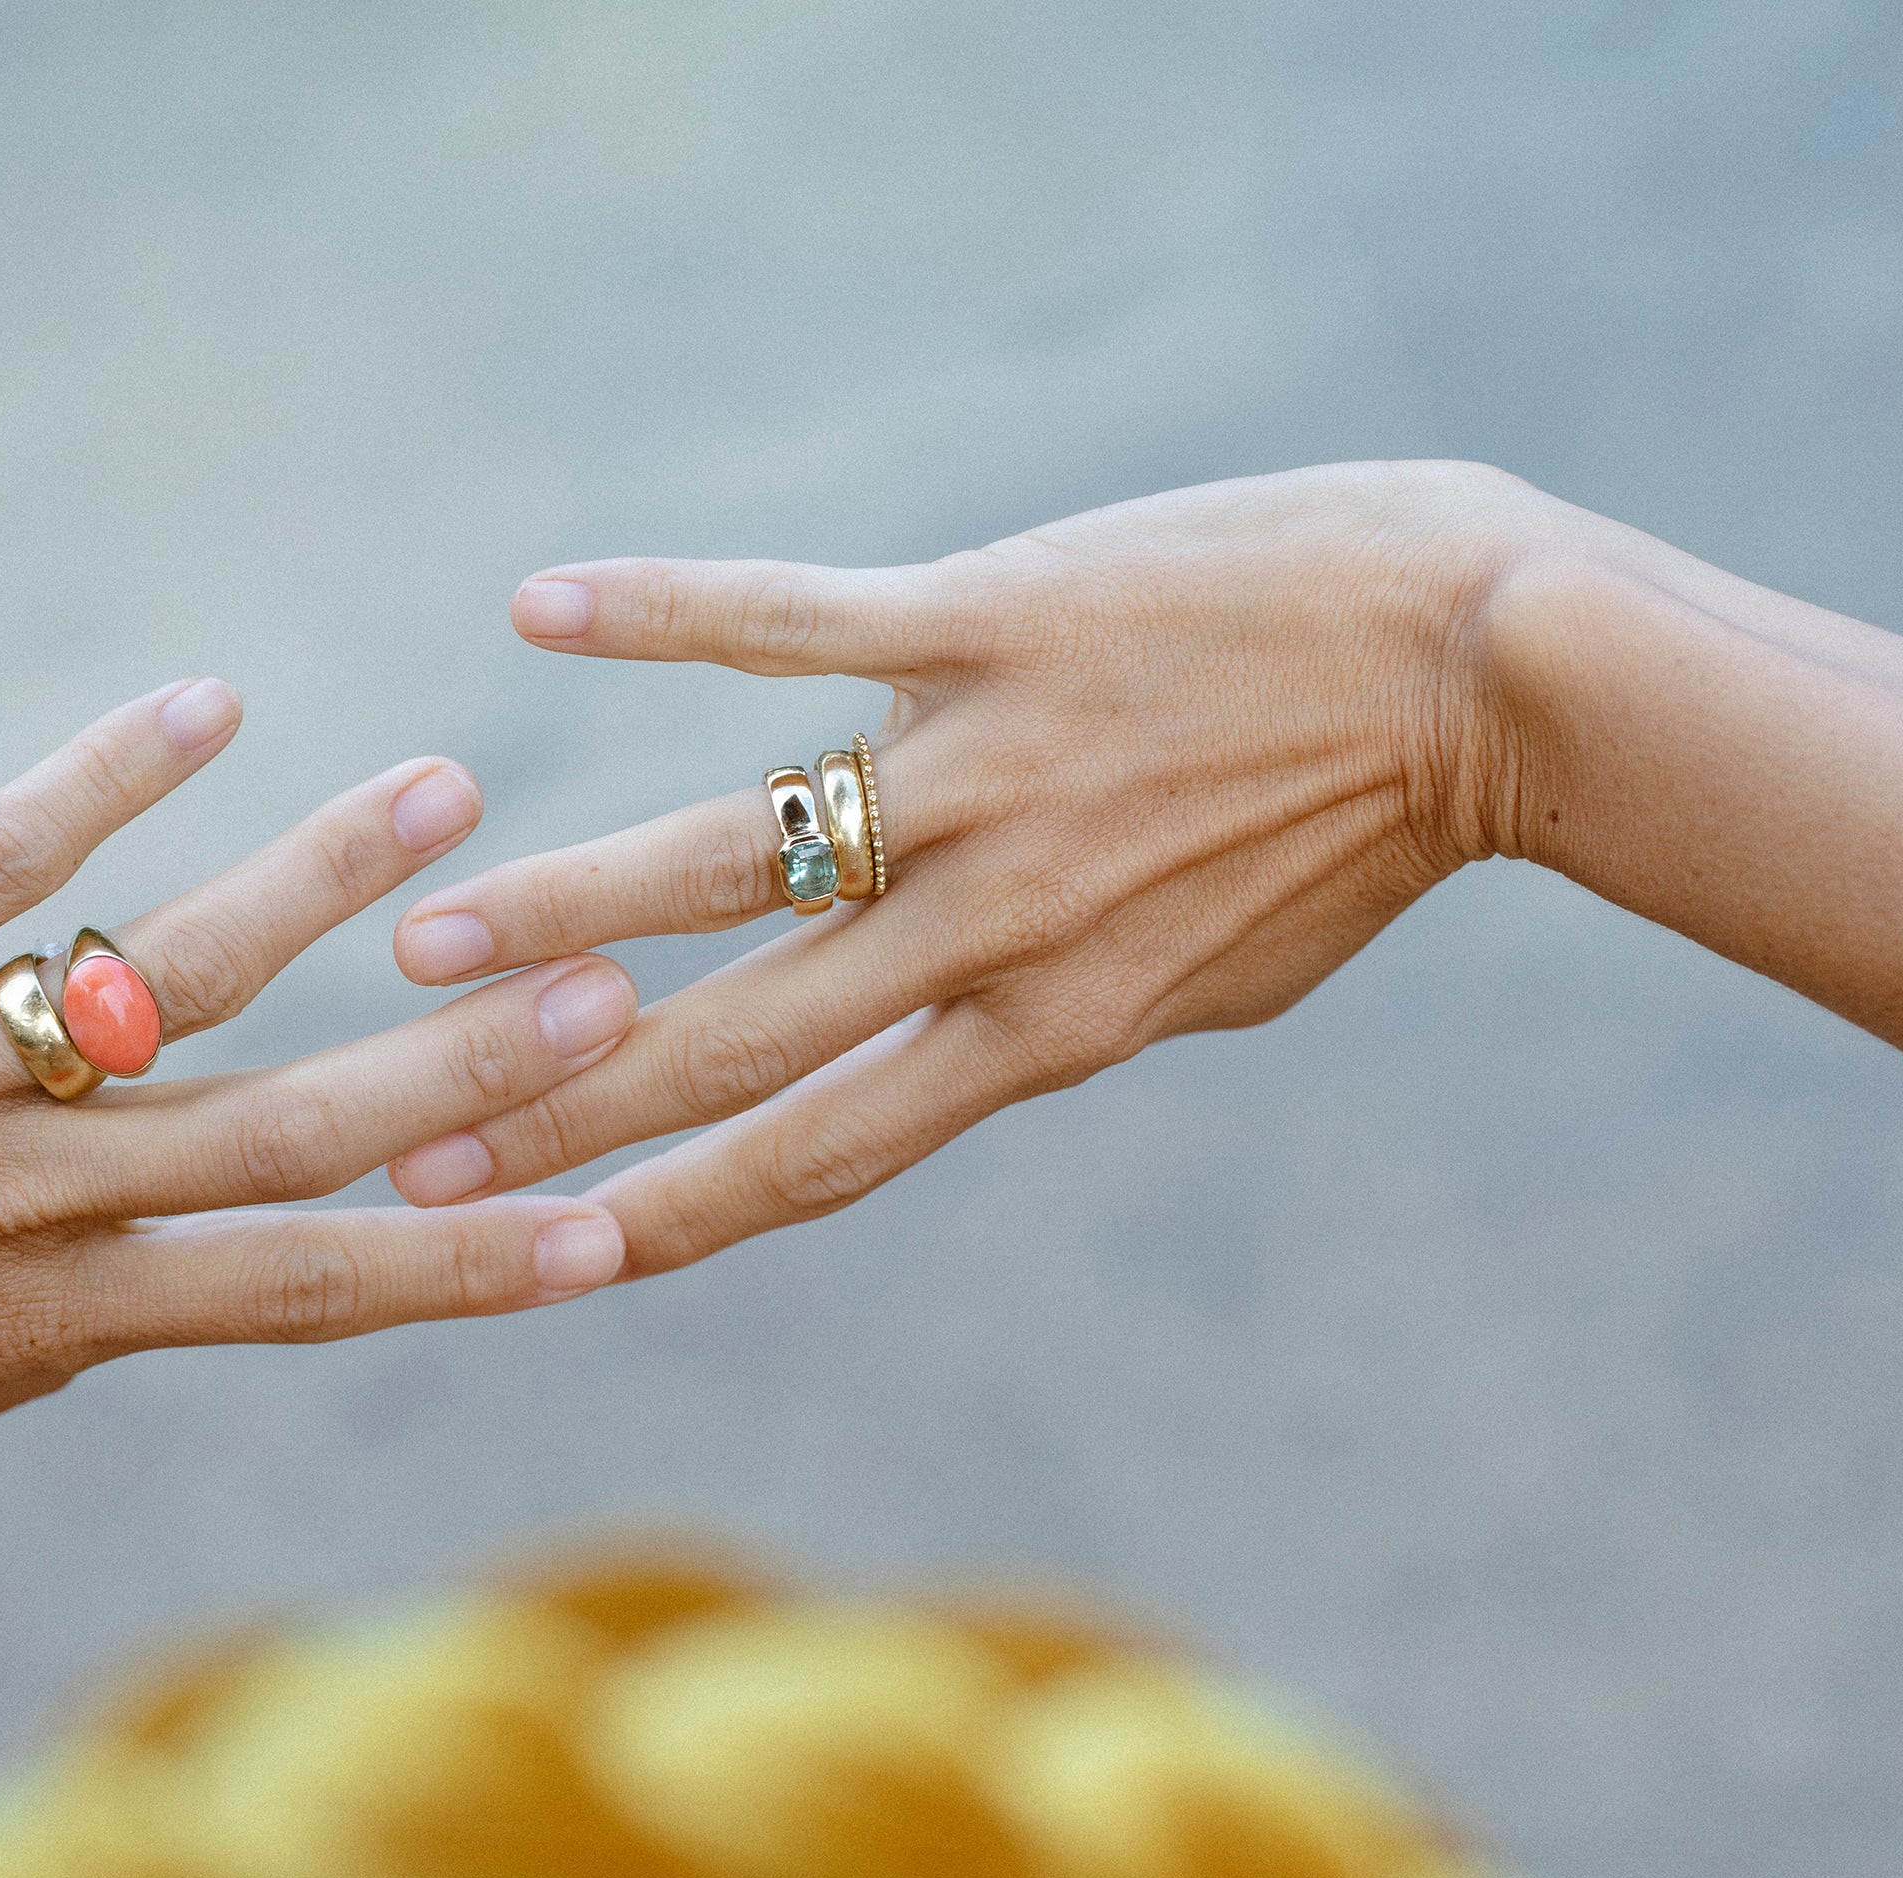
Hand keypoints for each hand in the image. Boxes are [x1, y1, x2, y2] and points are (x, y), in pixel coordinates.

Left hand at [0, 678, 640, 1471]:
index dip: (469, 1257)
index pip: (312, 1284)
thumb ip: (60, 1328)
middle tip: (605, 989)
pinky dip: (111, 775)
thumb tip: (168, 1282)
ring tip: (444, 782)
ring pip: (181, 966)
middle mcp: (36, 1196)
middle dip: (466, 1060)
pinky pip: (3, 859)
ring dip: (329, 876)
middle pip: (298, 1123)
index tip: (610, 1235)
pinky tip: (211, 703)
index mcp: (68, 1312)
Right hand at [382, 463, 1558, 1273]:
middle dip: (562, 1100)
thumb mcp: (1214, 979)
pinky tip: (545, 606)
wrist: (1493, 666)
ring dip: (566, 902)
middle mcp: (992, 923)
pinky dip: (667, 612)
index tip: (531, 1247)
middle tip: (409, 1135)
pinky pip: (799, 619)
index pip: (813, 1153)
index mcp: (1044, 1028)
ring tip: (427, 934)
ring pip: (728, 857)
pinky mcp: (995, 620)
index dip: (657, 1210)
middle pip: (735, 1038)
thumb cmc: (1360, 830)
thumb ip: (1068, 1015)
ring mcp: (983, 770)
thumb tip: (965, 1049)